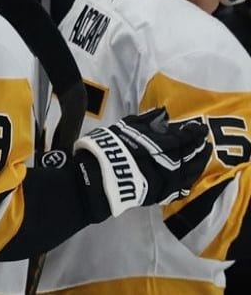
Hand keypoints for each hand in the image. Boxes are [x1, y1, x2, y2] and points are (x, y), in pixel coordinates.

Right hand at [73, 107, 210, 221]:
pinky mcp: (161, 194)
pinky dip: (185, 184)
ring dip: (197, 165)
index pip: (186, 136)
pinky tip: (188, 181)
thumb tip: (163, 113)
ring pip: (190, 172)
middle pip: (191, 154)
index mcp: (164, 143)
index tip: (199, 128)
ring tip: (201, 160)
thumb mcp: (126, 127)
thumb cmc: (111, 147)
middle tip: (204, 143)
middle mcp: (171, 161)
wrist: (101, 175)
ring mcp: (168, 179)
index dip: (194, 132)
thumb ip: (147, 120)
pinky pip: (179, 189)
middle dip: (199, 148)